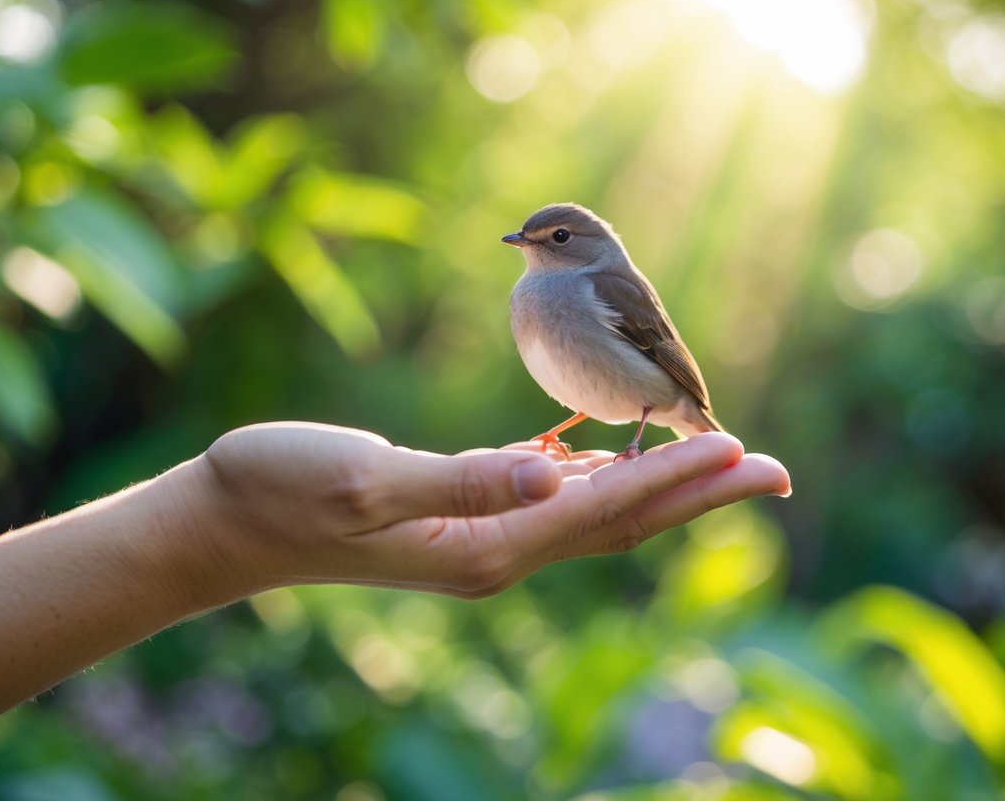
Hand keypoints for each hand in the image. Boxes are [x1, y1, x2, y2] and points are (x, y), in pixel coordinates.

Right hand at [191, 422, 790, 597]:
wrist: (227, 524)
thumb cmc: (280, 491)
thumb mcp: (364, 480)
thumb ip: (461, 481)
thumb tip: (553, 475)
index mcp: (485, 546)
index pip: (606, 508)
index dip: (679, 478)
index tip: (747, 453)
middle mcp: (499, 550)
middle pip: (622, 518)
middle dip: (701, 492)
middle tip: (776, 470)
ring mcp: (484, 538)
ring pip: (598, 508)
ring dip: (664, 484)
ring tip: (722, 460)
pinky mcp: (465, 517)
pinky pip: (555, 498)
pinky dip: (604, 477)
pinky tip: (619, 458)